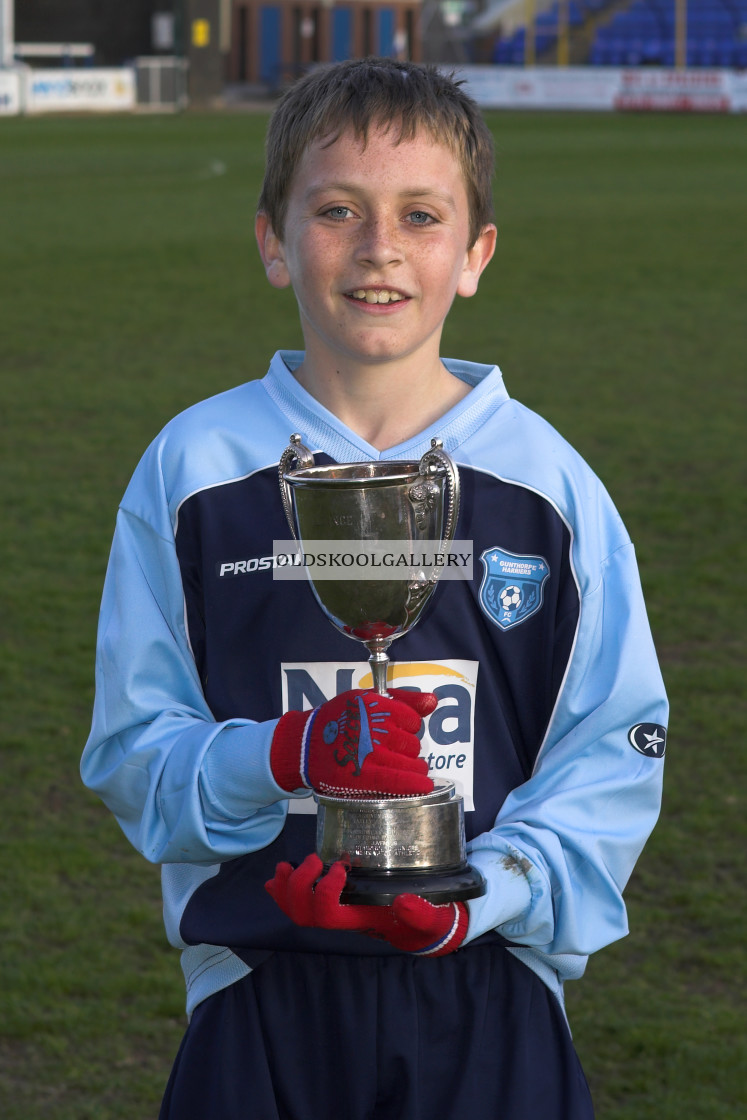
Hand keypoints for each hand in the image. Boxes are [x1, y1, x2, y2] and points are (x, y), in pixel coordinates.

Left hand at [265, 854, 468, 956]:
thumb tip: (403, 901)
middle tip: (314, 859)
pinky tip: (277, 877)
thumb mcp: (430, 919)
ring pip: (297, 912)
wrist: (421, 930)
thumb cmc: (425, 922)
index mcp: (361, 920)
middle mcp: (343, 920)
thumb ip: (421, 913)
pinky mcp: (332, 904)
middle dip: (300, 887)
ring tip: (285, 865)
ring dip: (285, 889)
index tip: (340, 867)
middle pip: (305, 915)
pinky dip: (283, 891)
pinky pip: (299, 905)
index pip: (330, 916)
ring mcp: (335, 913)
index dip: (325, 892)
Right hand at [270, 689, 436, 797]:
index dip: (409, 727)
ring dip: (414, 767)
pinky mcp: (362, 776)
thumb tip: (432, 701)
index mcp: (373, 704)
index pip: (411, 719)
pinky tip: (424, 786)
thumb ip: (402, 699)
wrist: (303, 745)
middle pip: (412, 742)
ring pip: (411, 762)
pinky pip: (397, 780)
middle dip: (408, 748)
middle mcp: (372, 727)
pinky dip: (414, 784)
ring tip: (404, 767)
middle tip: (393, 751)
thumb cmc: (337, 720)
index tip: (400, 732)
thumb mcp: (365, 699)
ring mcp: (367, 752)